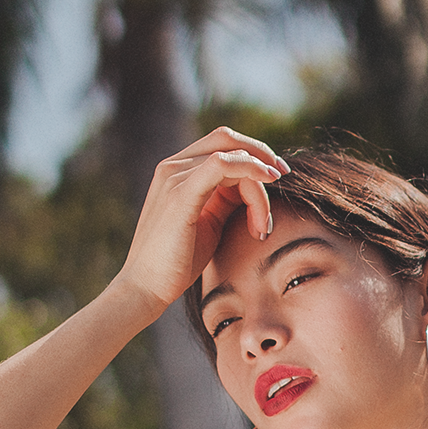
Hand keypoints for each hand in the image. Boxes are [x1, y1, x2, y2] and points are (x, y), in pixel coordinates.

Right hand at [117, 125, 289, 317]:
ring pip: (232, 158)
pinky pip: (222, 165)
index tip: (276, 176)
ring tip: (263, 225)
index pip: (220, 144)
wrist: (145, 289)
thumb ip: (227, 199)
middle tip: (282, 175)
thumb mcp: (209, 222)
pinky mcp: (181, 194)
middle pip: (227, 140)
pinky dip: (250, 170)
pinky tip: (267, 186)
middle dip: (261, 153)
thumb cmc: (177, 262)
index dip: (253, 153)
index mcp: (177, 172)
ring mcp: (174, 178)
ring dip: (259, 186)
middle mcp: (172, 167)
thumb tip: (253, 187)